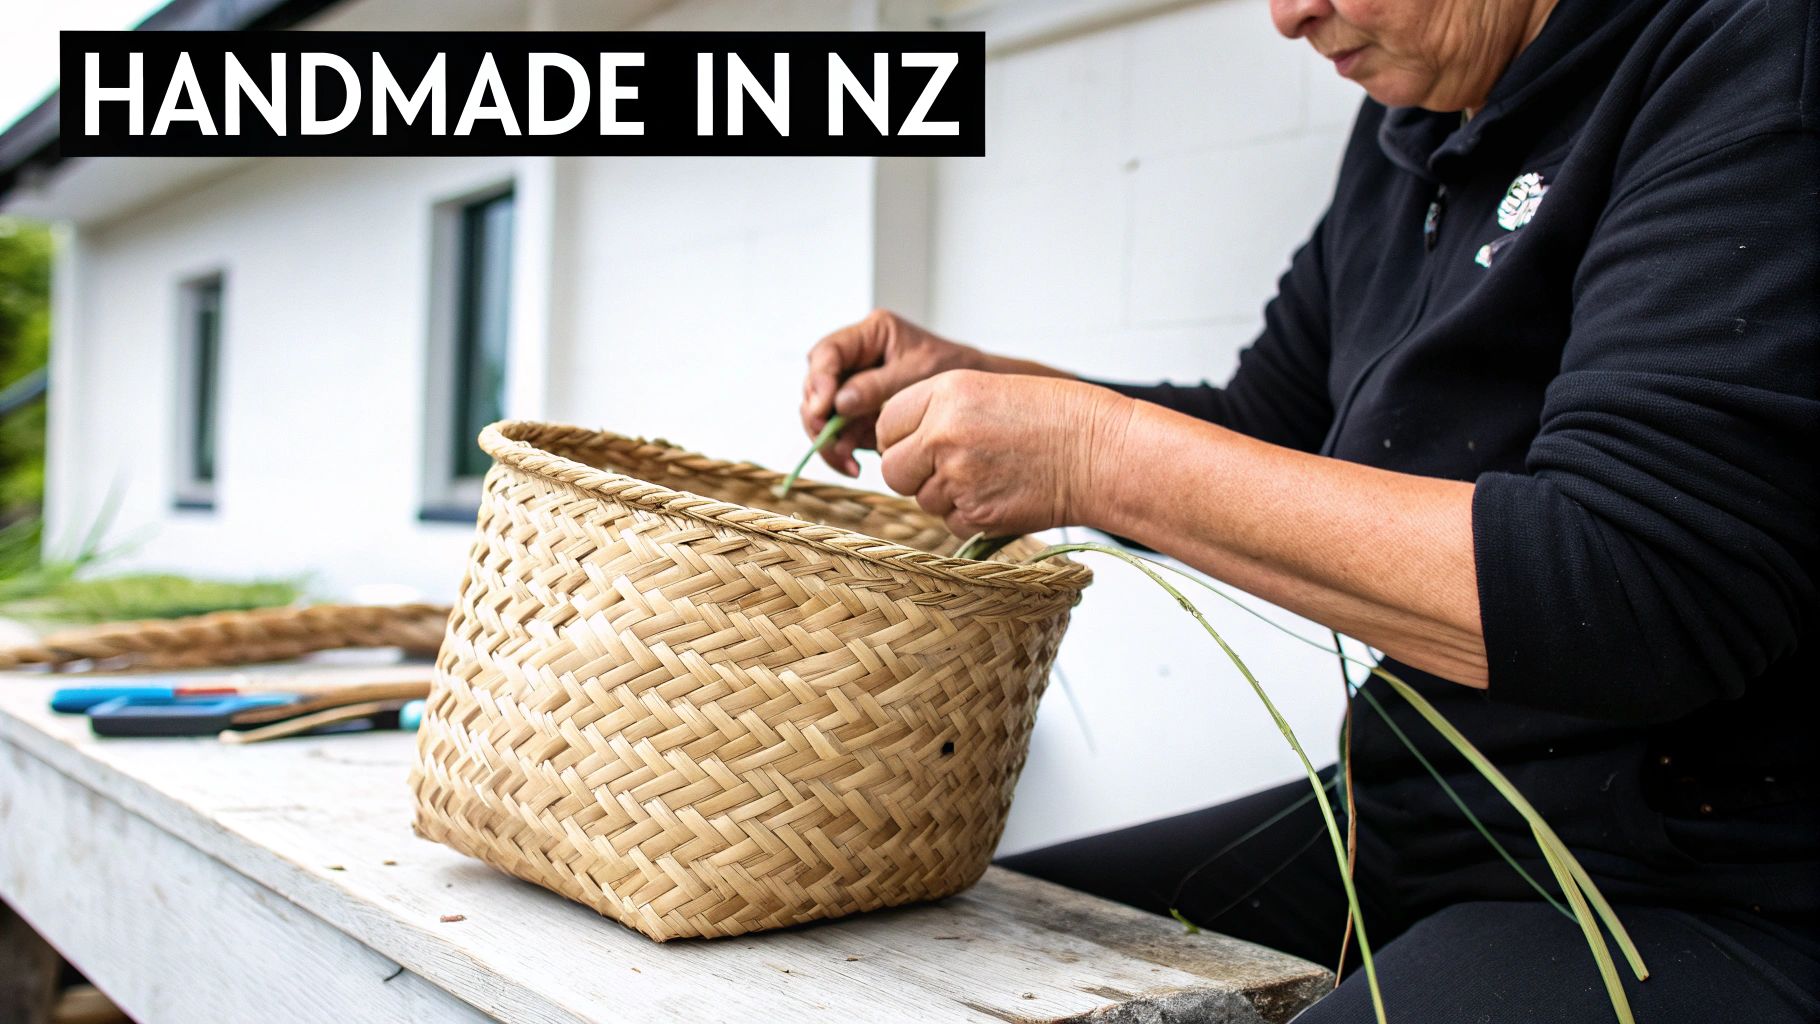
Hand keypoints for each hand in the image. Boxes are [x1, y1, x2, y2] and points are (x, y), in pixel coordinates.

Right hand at [800, 310, 987, 475]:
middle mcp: (856, 359)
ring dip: (828, 440)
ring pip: (822, 413)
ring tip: (847, 461)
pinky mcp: (860, 413)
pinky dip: (843, 451)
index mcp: (869, 335)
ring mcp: (855, 387)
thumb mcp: (916, 373)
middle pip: (816, 385)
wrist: (975, 393)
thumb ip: (876, 386)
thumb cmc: (954, 370)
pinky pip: (839, 432)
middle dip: (817, 417)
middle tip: (829, 441)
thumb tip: (837, 404)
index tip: (824, 408)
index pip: (827, 353)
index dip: (819, 381)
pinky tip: (855, 466)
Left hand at [875, 370, 1133, 537]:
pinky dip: (970, 516)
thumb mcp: (988, 390)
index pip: (887, 423)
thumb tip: (902, 445)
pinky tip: (1001, 495)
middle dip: (912, 473)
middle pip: (892, 469)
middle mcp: (942, 434)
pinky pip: (950, 523)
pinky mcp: (976, 514)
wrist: (1101, 452)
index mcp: (944, 393)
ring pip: (921, 500)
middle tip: (947, 468)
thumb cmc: (1054, 418)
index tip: (921, 443)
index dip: (901, 437)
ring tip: (989, 476)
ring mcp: (957, 477)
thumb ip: (938, 412)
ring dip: (945, 496)